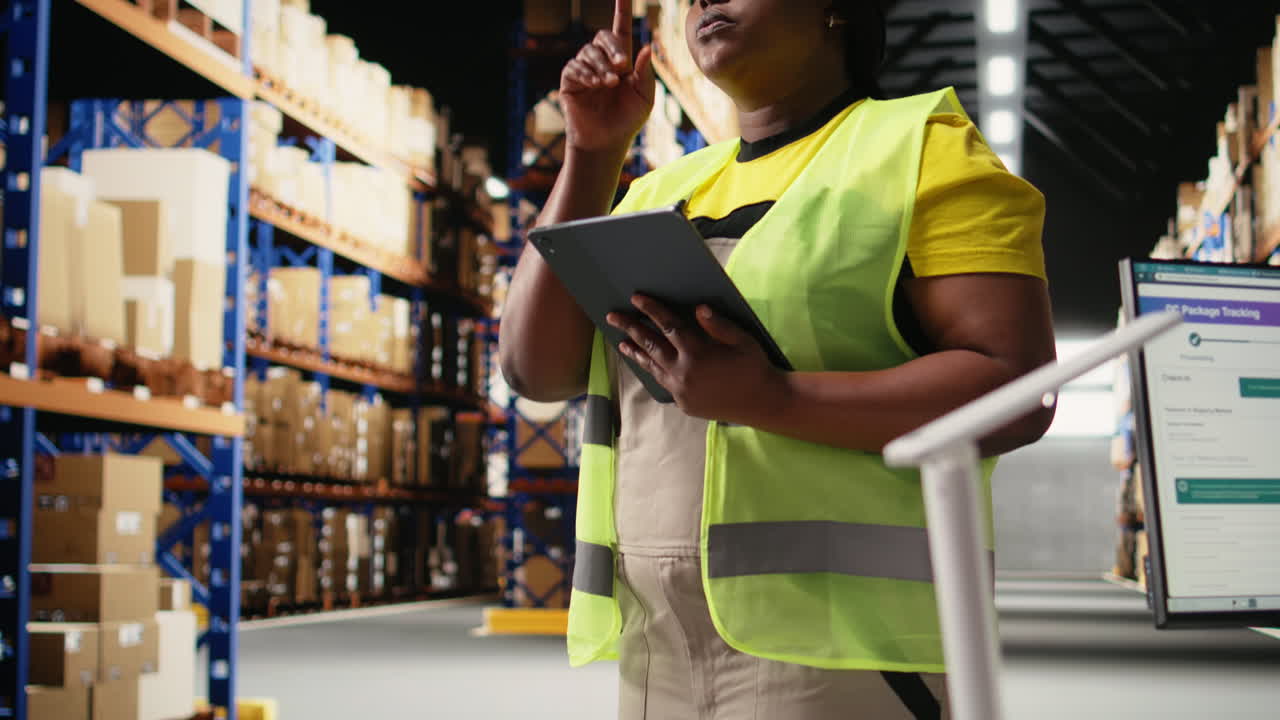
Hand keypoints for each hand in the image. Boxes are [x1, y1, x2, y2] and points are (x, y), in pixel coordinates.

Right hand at [559, 0, 655, 154]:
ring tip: (609, 84)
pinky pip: (575, 66)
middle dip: (613, 47)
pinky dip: (586, 73)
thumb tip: (645, 46)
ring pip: (589, 52)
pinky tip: (594, 84)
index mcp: (623, 61)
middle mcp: (602, 60)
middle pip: (603, 36)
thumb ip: (645, 72)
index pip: (621, 28)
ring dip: (601, 66)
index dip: (622, 8)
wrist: (606, 142)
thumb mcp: (644, 97)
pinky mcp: (570, 80)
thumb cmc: (627, 120)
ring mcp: (585, 69)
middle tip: (622, 66)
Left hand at [607, 295, 788, 424]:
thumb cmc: (754, 366)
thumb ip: (718, 324)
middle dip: (631, 328)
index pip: (668, 325)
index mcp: (698, 353)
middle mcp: (684, 373)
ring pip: (652, 367)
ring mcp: (681, 391)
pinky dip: (652, 370)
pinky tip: (646, 363)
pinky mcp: (684, 404)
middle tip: (613, 316)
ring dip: (635, 352)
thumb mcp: (742, 340)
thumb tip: (697, 308)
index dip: (652, 309)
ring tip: (621, 342)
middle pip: (651, 345)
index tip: (636, 297)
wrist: (762, 403)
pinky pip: (663, 383)